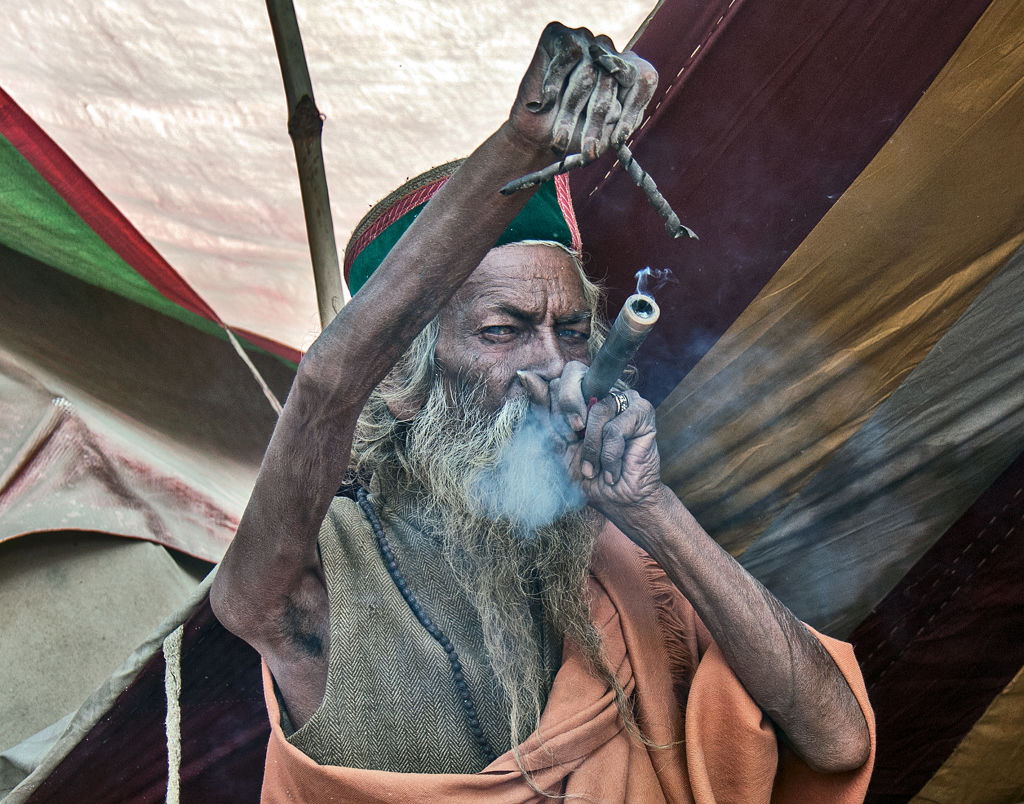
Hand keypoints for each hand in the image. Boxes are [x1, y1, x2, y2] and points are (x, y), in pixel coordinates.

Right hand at [509, 22, 657, 162]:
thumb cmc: (575, 135)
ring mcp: (585, 40)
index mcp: (628, 72)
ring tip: (559, 138)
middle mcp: (610, 52)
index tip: (618, 140)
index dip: (633, 110)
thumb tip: (618, 109)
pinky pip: (567, 56)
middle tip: (588, 151)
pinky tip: (545, 104)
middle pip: (613, 81)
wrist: (536, 137)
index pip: (644, 81)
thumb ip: (620, 121)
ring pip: (588, 72)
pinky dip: (555, 85)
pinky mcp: (559, 35)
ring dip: (571, 110)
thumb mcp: (604, 135)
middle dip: (597, 122)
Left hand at [519, 362, 663, 517]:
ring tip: (595, 468)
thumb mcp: (555, 441)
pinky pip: (616, 427)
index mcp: (581, 394)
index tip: (562, 438)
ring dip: (591, 447)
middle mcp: (602, 390)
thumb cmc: (584, 473)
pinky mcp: (643, 412)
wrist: (613, 500)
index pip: (558, 380)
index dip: (554, 410)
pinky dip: (609, 454)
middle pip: (574, 373)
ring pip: (596, 409)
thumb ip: (542, 408)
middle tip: (574, 437)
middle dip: (568, 411)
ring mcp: (624, 398)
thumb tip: (525, 375)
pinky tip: (613, 470)